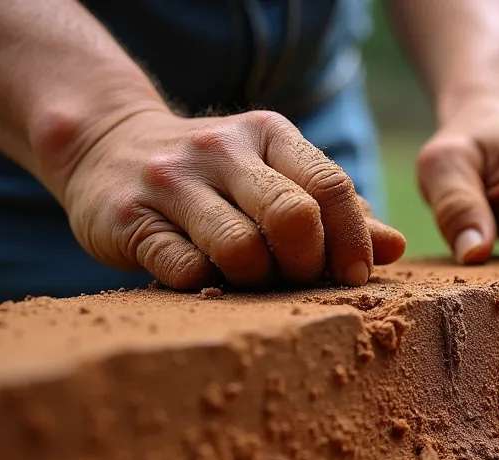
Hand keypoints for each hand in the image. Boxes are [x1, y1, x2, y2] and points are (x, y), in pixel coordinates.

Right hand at [59, 109, 405, 289]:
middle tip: (297, 282)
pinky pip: (185, 268)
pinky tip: (202, 278)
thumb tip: (395, 248)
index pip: (331, 186)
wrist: (103, 147)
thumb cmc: (215, 179)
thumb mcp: (275, 176)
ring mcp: (171, 180)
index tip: (354, 277)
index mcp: (270, 136)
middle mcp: (221, 149)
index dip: (352, 239)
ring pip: (240, 248)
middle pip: (292, 216)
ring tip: (247, 280)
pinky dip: (205, 284)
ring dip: (255, 280)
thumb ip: (334, 211)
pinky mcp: (127, 217)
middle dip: (306, 264)